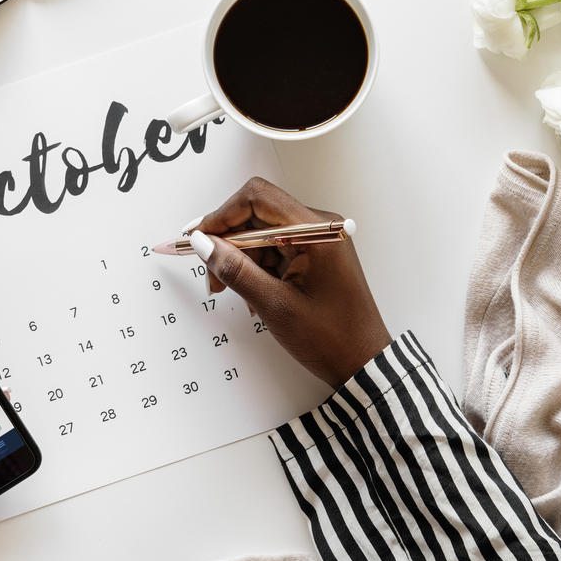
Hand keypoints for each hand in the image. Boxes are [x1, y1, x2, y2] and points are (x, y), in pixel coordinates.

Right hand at [188, 178, 390, 385]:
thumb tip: (204, 243)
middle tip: (211, 274)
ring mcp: (317, 241)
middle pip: (257, 216)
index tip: (198, 237)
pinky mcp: (314, 256)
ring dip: (241, 261)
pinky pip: (275, 251)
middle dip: (228, 244)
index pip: (257, 198)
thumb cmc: (333, 337)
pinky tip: (252, 295)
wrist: (363, 361)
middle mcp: (319, 228)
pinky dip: (257, 270)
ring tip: (231, 291)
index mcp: (316, 231)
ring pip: (262, 236)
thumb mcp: (274, 305)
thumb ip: (236, 270)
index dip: (221, 216)